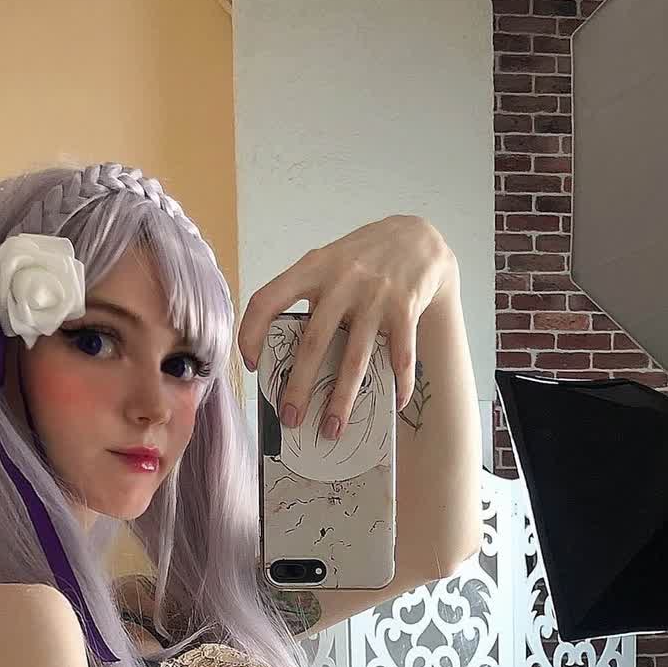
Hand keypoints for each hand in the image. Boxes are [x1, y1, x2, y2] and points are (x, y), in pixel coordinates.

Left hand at [237, 215, 458, 441]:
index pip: (267, 300)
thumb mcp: (329, 264)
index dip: (251, 333)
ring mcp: (375, 295)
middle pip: (313, 343)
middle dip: (299, 387)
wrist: (416, 238)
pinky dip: (397, 384)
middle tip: (291, 419)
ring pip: (355, 358)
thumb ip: (310, 298)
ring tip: (333, 428)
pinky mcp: (405, 308)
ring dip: (343, 399)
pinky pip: (400, 356)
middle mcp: (341, 280)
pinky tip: (394, 403)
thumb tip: (294, 357)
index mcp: (312, 268)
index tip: (252, 365)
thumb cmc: (362, 259)